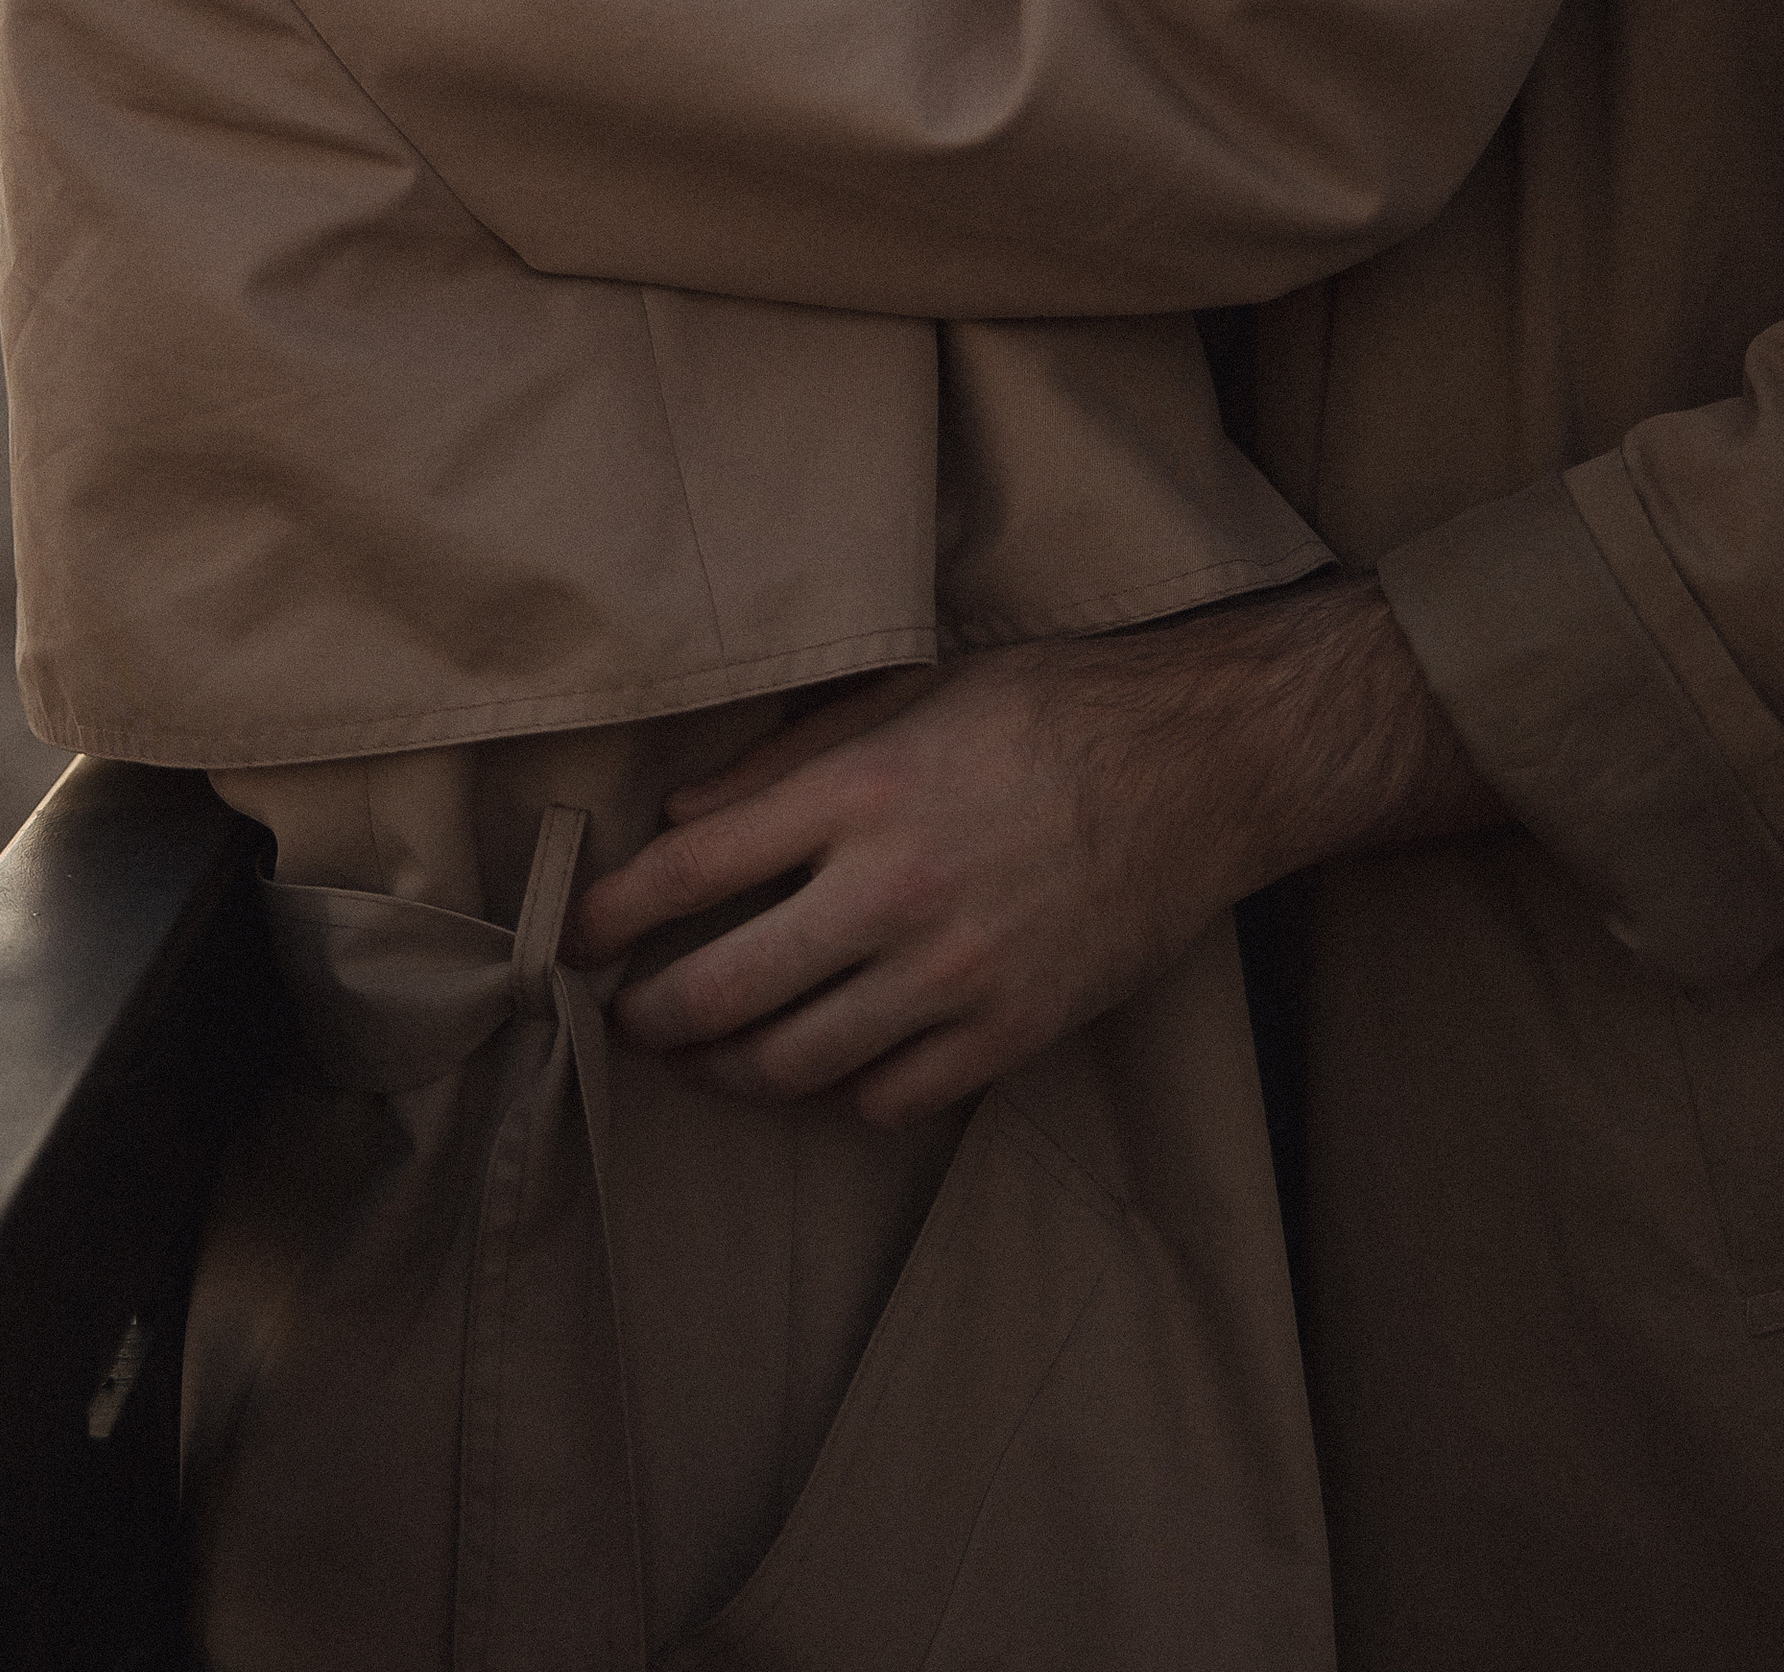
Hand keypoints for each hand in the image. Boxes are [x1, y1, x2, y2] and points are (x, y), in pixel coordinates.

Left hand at [565, 578, 1500, 1127]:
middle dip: (651, 1017)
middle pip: (720, 993)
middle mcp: (894, 892)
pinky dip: (841, 1091)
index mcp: (860, 793)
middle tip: (630, 1016)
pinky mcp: (1012, 1030)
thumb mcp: (915, 686)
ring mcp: (955, 974)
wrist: (1203, 764)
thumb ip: (789, 757)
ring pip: (794, 1065)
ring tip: (707, 1056)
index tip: (579, 938)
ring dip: (729, 1070)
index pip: (690, 873)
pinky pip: (890, 1097)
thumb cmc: (1054, 704)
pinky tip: (829, 1063)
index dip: (613, 915)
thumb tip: (681, 817)